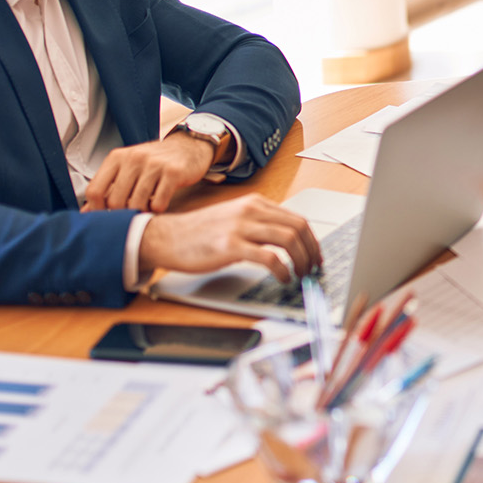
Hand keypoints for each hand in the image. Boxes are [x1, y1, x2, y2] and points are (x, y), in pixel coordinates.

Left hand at [82, 134, 216, 212]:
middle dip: (122, 214)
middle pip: (115, 201)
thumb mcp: (128, 168)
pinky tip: (159, 202)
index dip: (97, 210)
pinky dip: (158, 209)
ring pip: (136, 204)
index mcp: (117, 157)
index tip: (105, 217)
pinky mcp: (173, 172)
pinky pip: (158, 202)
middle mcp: (133, 158)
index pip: (95, 190)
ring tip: (146, 208)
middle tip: (130, 215)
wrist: (189, 147)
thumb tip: (87, 212)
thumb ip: (108, 188)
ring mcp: (154, 164)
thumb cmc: (154, 161)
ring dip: (141, 212)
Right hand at [136, 193, 320, 281]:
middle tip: (313, 268)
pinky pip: (269, 258)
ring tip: (300, 275)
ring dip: (301, 261)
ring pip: (289, 240)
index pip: (297, 218)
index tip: (316, 255)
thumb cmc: (199, 233)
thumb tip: (288, 241)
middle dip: (312, 251)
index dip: (312, 240)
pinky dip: (283, 270)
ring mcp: (240, 227)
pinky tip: (283, 278)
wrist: (166, 237)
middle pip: (298, 228)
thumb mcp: (234, 219)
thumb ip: (259, 224)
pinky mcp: (230, 246)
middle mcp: (250, 211)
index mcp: (254, 203)